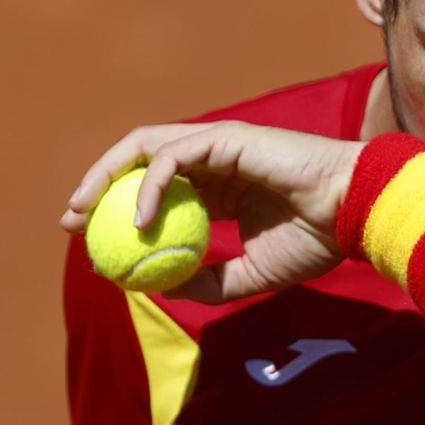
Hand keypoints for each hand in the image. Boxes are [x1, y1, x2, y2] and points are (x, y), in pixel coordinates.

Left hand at [59, 121, 364, 303]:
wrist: (352, 214)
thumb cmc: (315, 242)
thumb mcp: (251, 274)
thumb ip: (208, 280)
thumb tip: (161, 288)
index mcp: (220, 186)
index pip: (156, 190)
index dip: (118, 210)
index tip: (89, 242)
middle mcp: (214, 159)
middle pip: (139, 160)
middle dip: (98, 185)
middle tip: (71, 220)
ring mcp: (219, 143)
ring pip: (146, 147)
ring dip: (107, 175)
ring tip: (84, 211)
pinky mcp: (226, 137)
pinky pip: (173, 157)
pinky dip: (150, 185)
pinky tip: (142, 220)